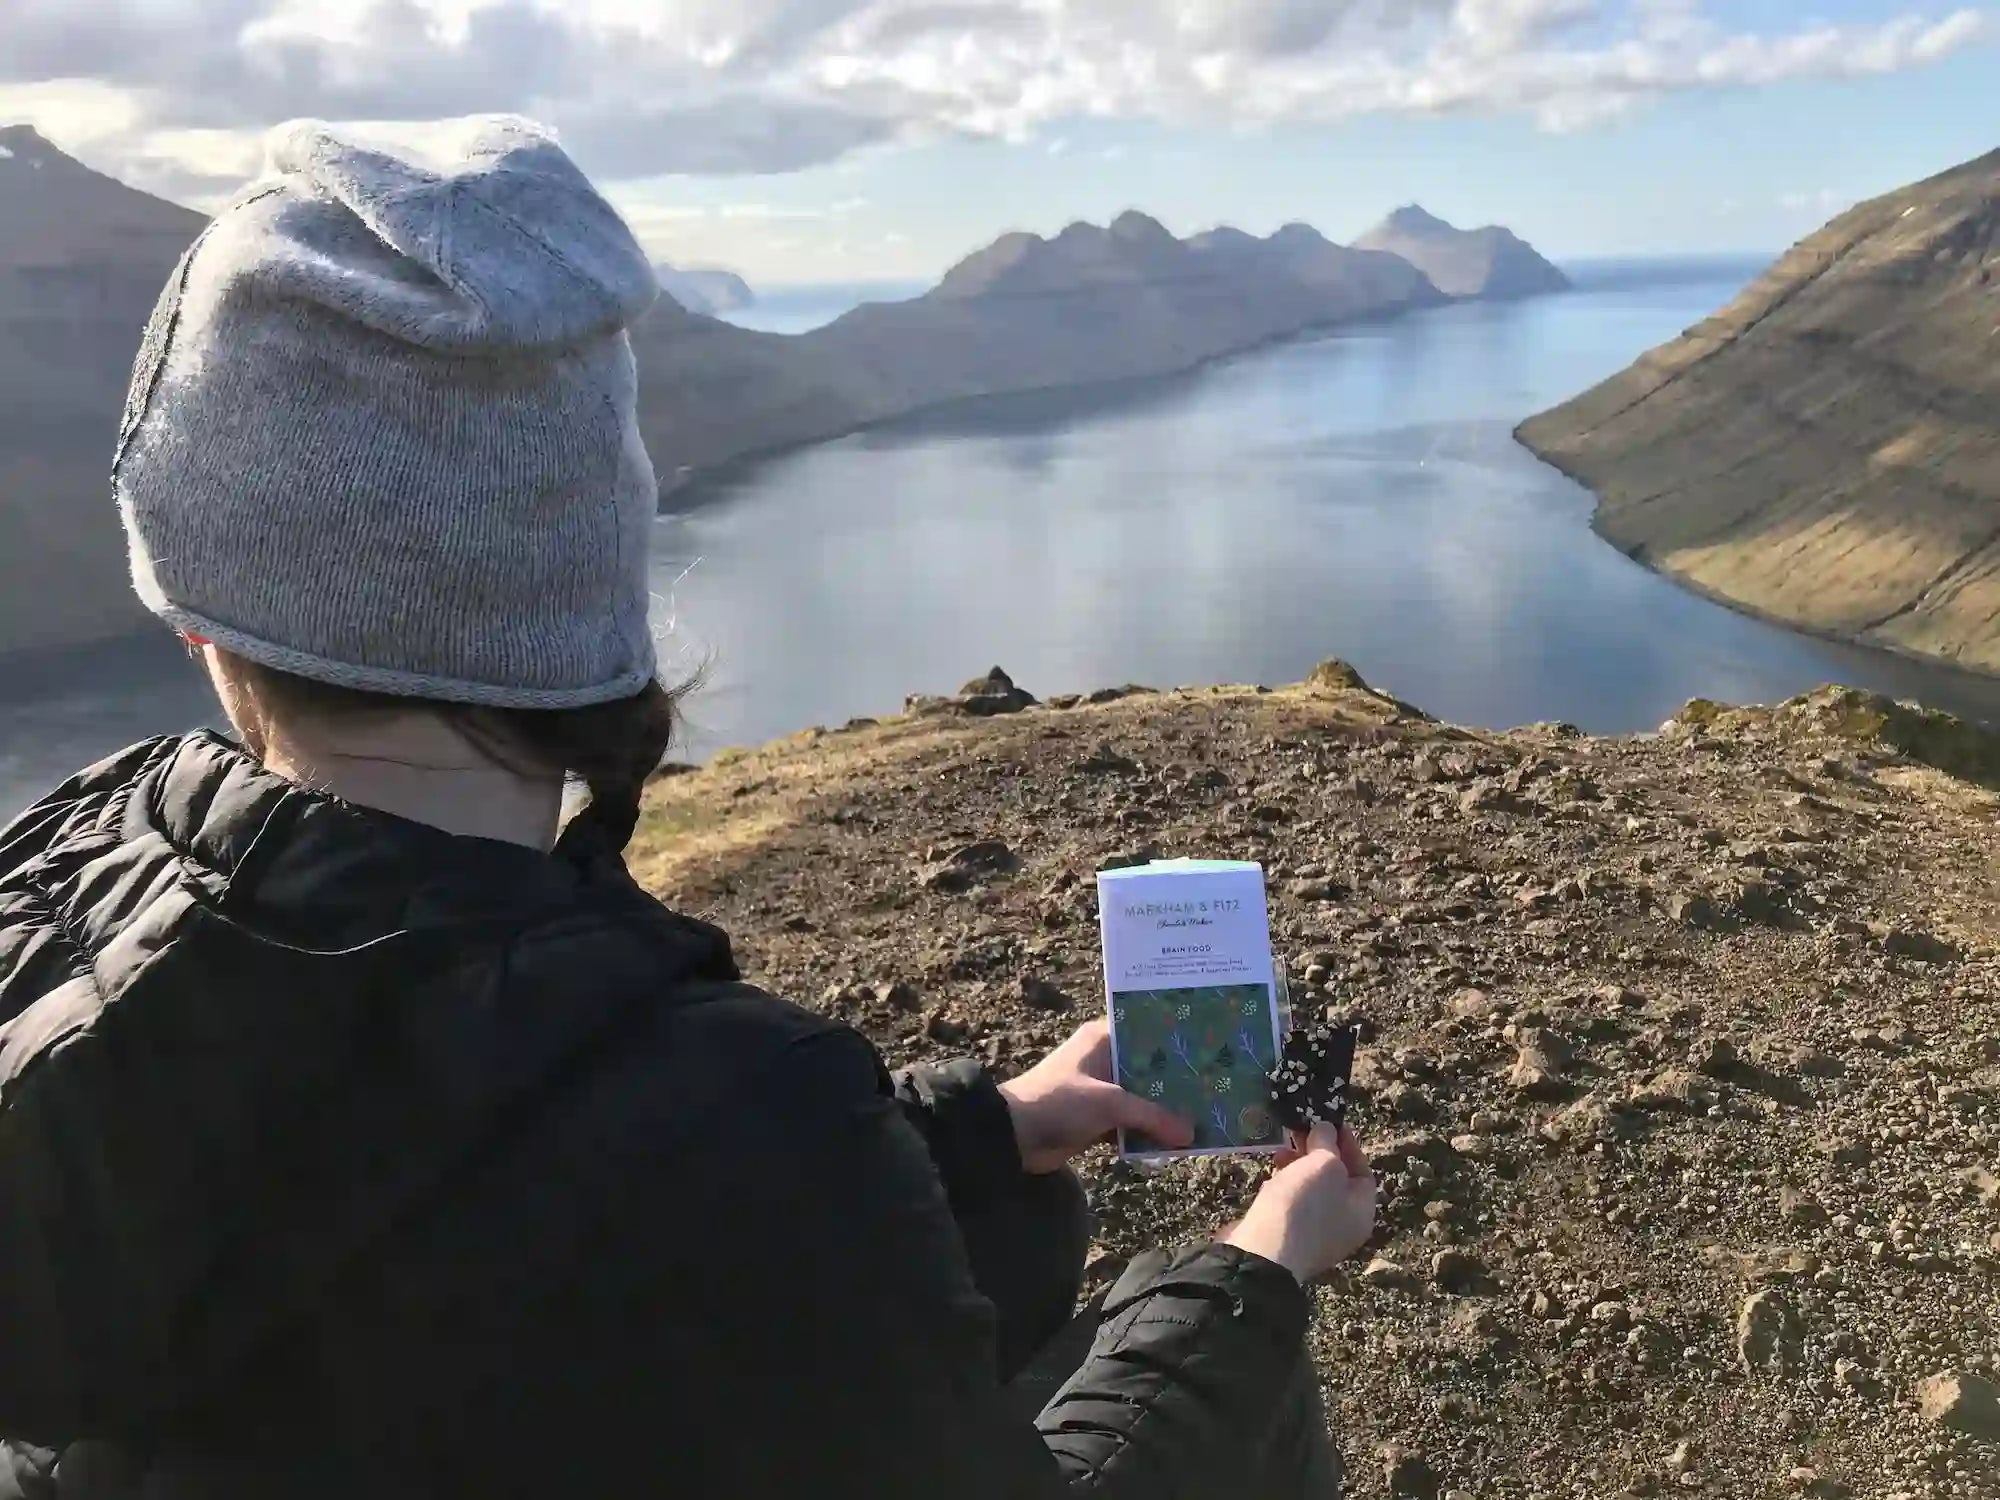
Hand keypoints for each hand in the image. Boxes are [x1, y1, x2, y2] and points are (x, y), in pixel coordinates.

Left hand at [997, 1018, 1193, 1171]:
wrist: (1012, 1137)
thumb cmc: (1058, 1102)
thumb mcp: (1110, 1104)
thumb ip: (1152, 1116)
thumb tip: (1191, 1133)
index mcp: (1103, 1039)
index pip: (1148, 1031)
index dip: (1176, 1040)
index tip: (1209, 1047)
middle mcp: (1103, 1059)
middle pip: (1149, 1068)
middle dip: (1177, 1082)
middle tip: (1216, 1088)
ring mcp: (1100, 1090)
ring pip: (1142, 1098)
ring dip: (1164, 1111)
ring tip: (1204, 1118)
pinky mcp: (1096, 1118)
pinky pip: (1130, 1123)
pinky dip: (1146, 1132)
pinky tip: (1174, 1142)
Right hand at [1221, 1124, 1375, 1283]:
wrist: (1262, 1251)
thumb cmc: (1304, 1205)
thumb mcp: (1323, 1164)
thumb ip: (1328, 1143)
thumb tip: (1326, 1129)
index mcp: (1361, 1212)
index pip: (1362, 1171)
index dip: (1347, 1144)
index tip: (1328, 1122)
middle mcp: (1343, 1227)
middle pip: (1336, 1180)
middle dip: (1318, 1152)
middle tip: (1300, 1131)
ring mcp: (1314, 1235)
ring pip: (1311, 1191)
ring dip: (1298, 1166)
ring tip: (1281, 1150)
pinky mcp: (1287, 1236)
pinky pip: (1291, 1204)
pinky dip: (1284, 1185)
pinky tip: (1271, 1175)